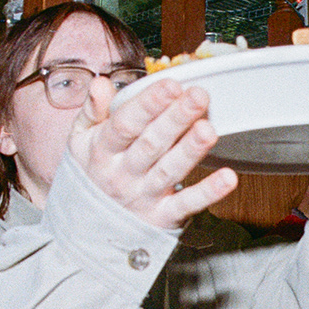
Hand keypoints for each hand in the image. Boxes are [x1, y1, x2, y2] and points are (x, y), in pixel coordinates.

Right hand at [66, 76, 236, 229]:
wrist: (87, 226)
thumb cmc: (93, 170)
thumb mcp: (81, 139)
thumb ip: (92, 110)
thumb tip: (101, 83)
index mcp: (103, 149)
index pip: (125, 124)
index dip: (148, 104)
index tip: (171, 85)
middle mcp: (123, 173)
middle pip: (151, 144)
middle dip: (176, 119)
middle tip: (198, 96)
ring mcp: (143, 196)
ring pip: (169, 171)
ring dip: (191, 151)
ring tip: (209, 130)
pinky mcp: (162, 218)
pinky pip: (186, 204)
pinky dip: (208, 193)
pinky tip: (228, 178)